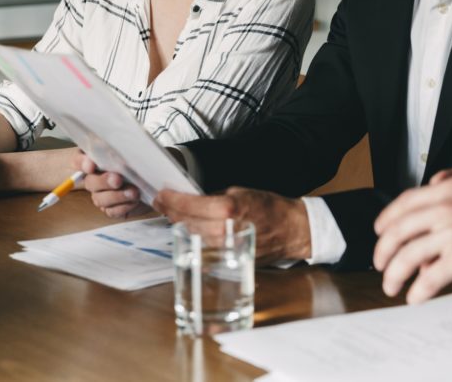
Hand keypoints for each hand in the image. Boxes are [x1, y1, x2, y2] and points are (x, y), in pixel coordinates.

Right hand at [77, 154, 147, 218]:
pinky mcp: (111, 208)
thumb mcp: (125, 151)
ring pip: (100, 199)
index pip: (78, 161)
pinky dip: (123, 207)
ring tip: (134, 192)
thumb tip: (114, 151)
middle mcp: (93, 179)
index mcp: (92, 161)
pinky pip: (112, 211)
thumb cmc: (133, 162)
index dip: (82, 163)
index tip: (91, 166)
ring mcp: (101, 195)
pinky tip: (134, 201)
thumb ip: (114, 149)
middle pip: (90, 182)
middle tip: (118, 180)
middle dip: (104, 181)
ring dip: (117, 196)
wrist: (146, 180)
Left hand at [154, 187, 311, 264]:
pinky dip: (194, 236)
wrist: (290, 230)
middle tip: (162, 202)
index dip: (170, 200)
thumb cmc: (269, 207)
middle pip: (185, 222)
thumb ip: (214, 197)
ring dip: (180, 224)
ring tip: (173, 213)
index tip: (161, 195)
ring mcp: (223, 249)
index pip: (187, 206)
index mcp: (226, 210)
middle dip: (170, 211)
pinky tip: (190, 228)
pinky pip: (202, 246)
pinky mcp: (225, 259)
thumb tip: (192, 199)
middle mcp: (222, 232)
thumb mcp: (240, 192)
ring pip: (191, 236)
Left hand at [373, 172, 451, 304]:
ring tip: (391, 285)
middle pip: (397, 231)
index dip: (386, 219)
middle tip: (379, 263)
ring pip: (407, 256)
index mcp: (447, 189)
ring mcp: (451, 234)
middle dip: (382, 251)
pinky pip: (429, 278)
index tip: (380, 231)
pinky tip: (415, 297)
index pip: (403, 203)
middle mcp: (444, 208)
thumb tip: (435, 185)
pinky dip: (417, 291)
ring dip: (394, 274)